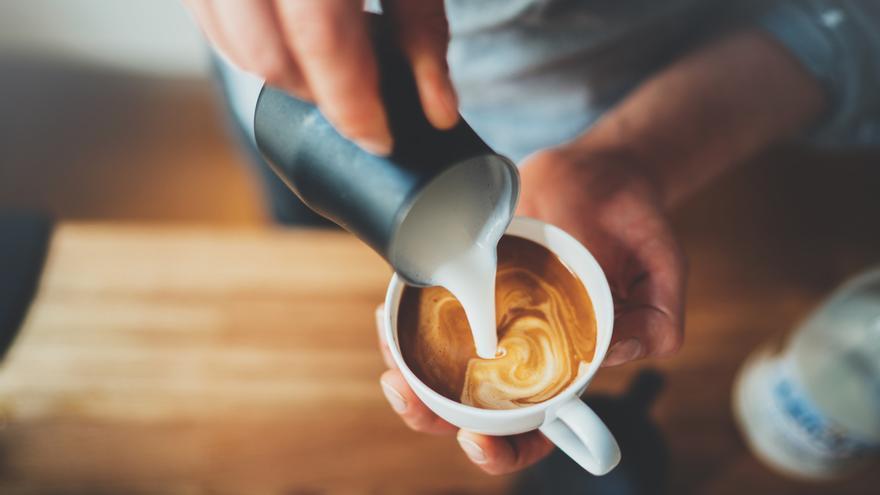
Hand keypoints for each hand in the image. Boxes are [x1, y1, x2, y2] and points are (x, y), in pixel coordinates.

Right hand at [182, 0, 457, 153]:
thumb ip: (424, 31)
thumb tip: (438, 111)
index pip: (323, 38)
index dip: (351, 102)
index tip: (379, 138)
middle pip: (269, 53)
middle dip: (316, 95)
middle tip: (356, 101)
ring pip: (230, 42)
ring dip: (278, 72)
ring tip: (324, 66)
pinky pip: (207, 17)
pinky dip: (243, 42)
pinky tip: (284, 36)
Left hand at [374, 146, 685, 473]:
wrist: (603, 173)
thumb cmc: (634, 230)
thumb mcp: (662, 273)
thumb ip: (658, 321)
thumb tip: (614, 352)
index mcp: (566, 369)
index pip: (533, 430)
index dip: (503, 451)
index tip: (477, 440)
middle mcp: (521, 352)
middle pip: (468, 407)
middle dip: (429, 414)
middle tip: (405, 394)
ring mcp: (489, 319)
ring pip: (436, 366)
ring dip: (405, 373)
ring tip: (390, 361)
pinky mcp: (468, 283)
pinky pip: (426, 311)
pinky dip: (403, 320)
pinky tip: (390, 311)